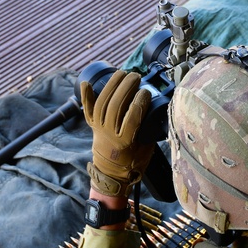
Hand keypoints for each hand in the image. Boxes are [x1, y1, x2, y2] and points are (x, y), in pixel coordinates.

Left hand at [81, 70, 152, 196]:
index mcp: (125, 142)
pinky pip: (87, 109)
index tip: (147, 91)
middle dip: (125, 88)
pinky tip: (86, 82)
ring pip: (102, 103)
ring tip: (122, 73)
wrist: (110, 174)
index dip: (139, 102)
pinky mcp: (92, 125)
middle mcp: (109, 134)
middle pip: (115, 106)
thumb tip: (162, 110)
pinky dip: (86, 95)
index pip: (131, 118)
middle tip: (136, 76)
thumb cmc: (132, 162)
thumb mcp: (146, 149)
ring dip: (111, 85)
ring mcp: (98, 128)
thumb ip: (151, 130)